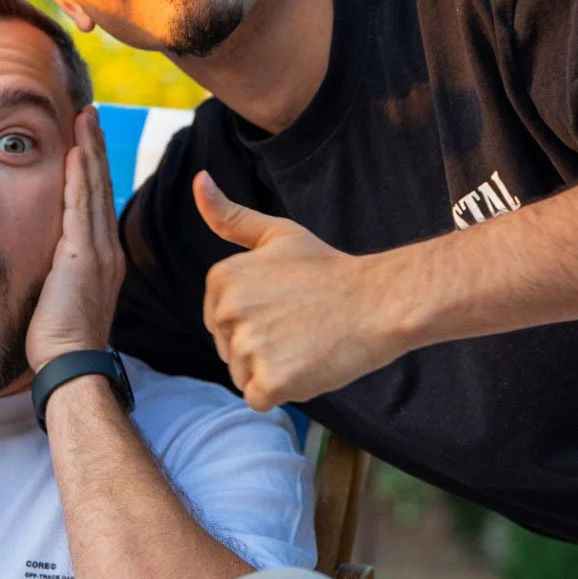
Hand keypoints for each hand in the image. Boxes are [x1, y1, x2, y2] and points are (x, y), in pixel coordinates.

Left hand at [25, 107, 125, 369]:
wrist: (70, 365)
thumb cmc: (58, 343)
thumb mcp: (61, 300)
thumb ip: (59, 276)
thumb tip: (47, 268)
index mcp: (103, 259)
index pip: (97, 203)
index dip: (93, 169)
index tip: (86, 142)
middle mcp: (107, 250)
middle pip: (102, 187)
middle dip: (95, 148)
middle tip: (90, 114)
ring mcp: (99, 251)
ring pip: (95, 188)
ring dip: (89, 149)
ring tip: (86, 118)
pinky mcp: (83, 255)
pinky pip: (82, 205)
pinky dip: (81, 175)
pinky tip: (76, 150)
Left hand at [193, 172, 403, 409]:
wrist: (379, 301)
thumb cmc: (328, 269)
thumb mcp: (276, 234)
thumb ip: (230, 216)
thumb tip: (199, 180)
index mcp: (221, 279)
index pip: (219, 320)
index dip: (254, 320)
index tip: (286, 305)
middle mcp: (227, 312)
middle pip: (227, 350)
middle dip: (259, 347)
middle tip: (300, 325)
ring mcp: (247, 348)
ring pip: (242, 375)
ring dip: (271, 370)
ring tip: (306, 344)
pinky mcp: (269, 381)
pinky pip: (258, 398)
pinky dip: (283, 391)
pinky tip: (308, 366)